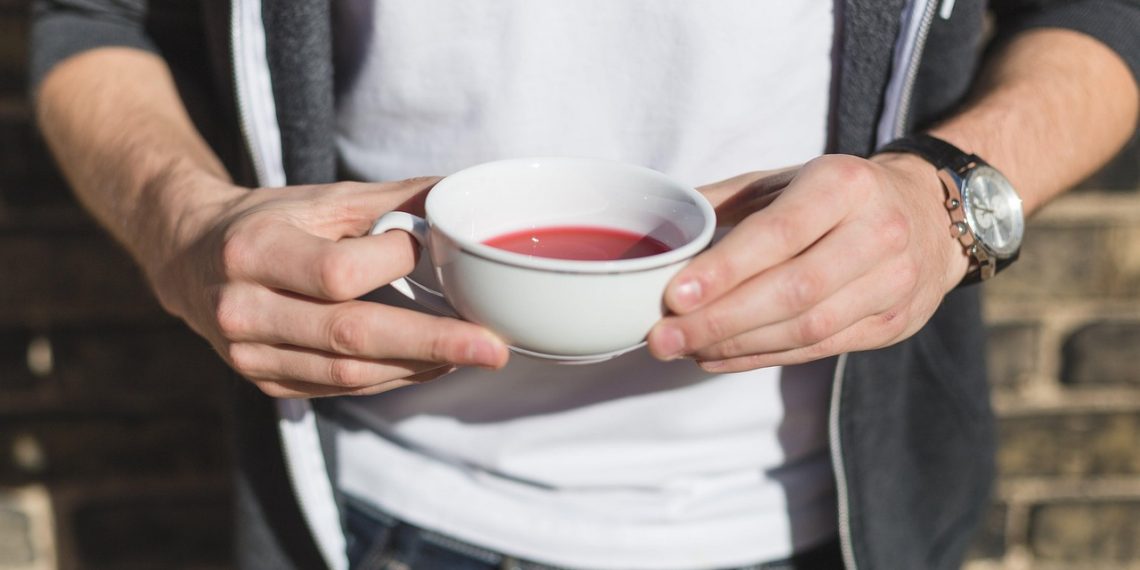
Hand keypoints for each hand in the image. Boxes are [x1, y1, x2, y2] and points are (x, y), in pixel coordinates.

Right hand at [144, 173, 508, 397]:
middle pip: (350, 335)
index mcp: (253, 252)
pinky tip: (432, 363)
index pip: (335, 272)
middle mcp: (244, 310)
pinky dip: (393, 377)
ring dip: (420, 364)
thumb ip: (391, 200)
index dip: (391, 261)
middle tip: (493, 346)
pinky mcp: (266, 383)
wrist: (188, 259)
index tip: (432, 247)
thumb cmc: (268, 221)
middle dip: (432, 342)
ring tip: (474, 352)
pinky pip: (340, 389)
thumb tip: (463, 193)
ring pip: (349, 373)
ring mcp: (250, 356)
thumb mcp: (319, 199)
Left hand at [646, 153, 969, 371]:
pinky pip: (819, 350)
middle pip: (794, 291)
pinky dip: (761, 358)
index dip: (727, 269)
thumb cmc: (837, 195)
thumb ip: (723, 202)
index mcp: (845, 184)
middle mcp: (878, 232)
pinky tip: (718, 357)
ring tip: (683, 349)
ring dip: (736, 346)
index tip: (675, 295)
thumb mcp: (786, 179)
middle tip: (662, 338)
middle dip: (720, 321)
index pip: (781, 233)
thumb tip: (653, 231)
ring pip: (808, 329)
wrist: (931, 216)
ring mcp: (893, 283)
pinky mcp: (893, 324)